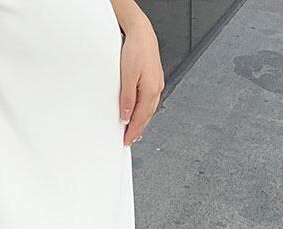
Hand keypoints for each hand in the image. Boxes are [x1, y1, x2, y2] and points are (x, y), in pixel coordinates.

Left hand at [118, 12, 164, 145]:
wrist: (141, 33)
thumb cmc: (136, 50)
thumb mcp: (127, 77)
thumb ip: (127, 99)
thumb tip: (125, 116)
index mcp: (150, 91)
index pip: (140, 118)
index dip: (132, 132)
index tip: (126, 141)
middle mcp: (156, 89)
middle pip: (146, 116)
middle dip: (137, 130)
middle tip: (129, 140)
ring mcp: (157, 84)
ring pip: (148, 109)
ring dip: (141, 121)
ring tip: (133, 130)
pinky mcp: (154, 79)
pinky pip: (149, 101)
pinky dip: (144, 110)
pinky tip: (139, 112)